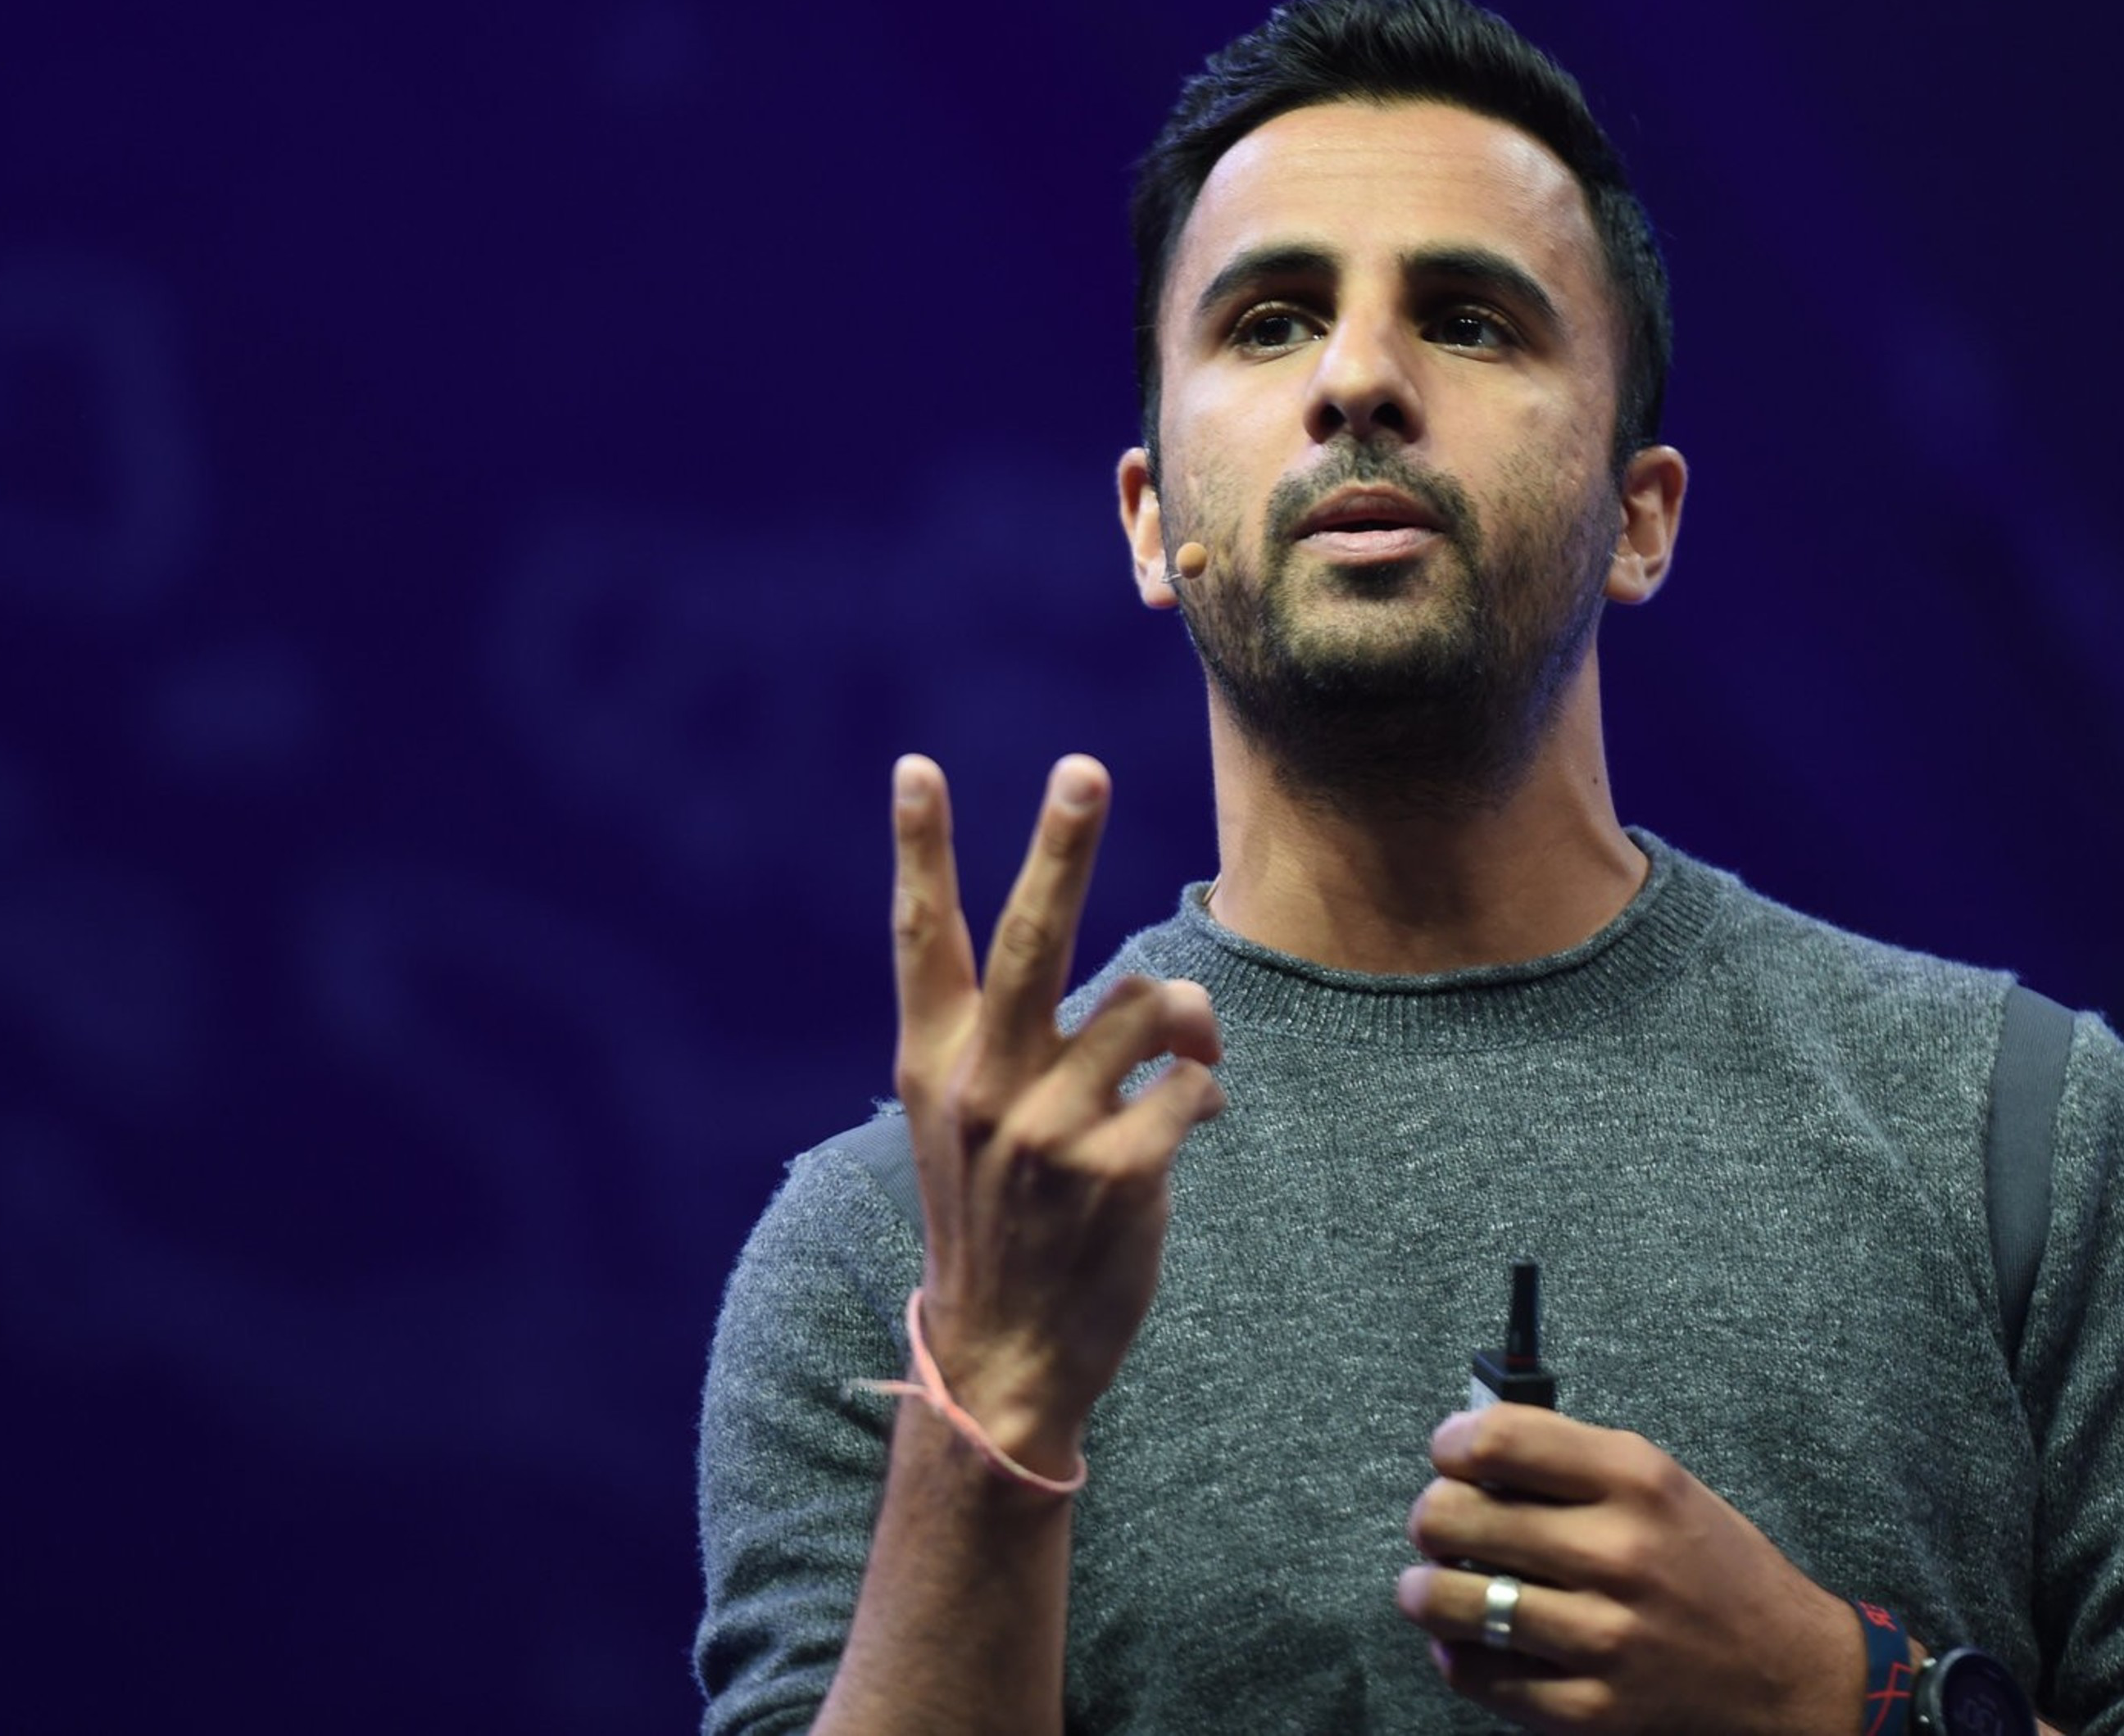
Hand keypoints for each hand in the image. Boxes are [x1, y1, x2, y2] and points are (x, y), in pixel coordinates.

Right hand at [887, 753, 1224, 1477]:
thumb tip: (1172, 990)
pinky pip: (1196, 1082)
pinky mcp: (1117, 1171)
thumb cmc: (1004, 1217)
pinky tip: (1192, 1127)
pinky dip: (1207, 1094)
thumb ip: (1042, 1041)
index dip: (921, 848)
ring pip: (1152, 1003)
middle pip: (1034, 936)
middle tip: (1084, 769)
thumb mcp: (973, 1122)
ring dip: (1188, 1024)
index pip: (923, 936)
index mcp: (938, 1063)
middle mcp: (984, 1086)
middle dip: (1062, 846)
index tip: (915, 766)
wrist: (1003, 1356)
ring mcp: (1047, 1130)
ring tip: (1180, 1065)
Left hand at [1396, 1404, 1863, 1734]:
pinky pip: (1482, 1678)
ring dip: (1425, 1592)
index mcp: (1637, 1480)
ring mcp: (1604, 1636)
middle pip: (1459, 1518)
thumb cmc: (1711, 1566)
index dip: (1451, 1443)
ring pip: (1456, 1603)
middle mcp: (1618, 1553)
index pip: (1500, 1439)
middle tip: (1436, 1523)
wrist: (1784, 1668)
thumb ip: (1574, 1460)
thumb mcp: (1662, 1483)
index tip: (1447, 1453)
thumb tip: (1472, 1448)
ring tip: (1428, 1587)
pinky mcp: (1593, 1708)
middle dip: (1430, 1517)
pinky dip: (1457, 1656)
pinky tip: (1466, 1640)